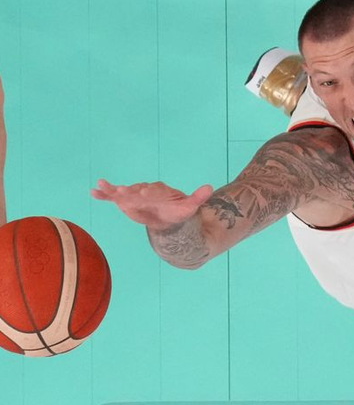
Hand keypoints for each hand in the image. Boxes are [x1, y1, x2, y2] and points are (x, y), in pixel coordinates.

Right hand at [91, 178, 213, 228]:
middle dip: (130, 191)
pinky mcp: (126, 202)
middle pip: (137, 190)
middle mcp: (146, 191)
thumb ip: (198, 198)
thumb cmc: (179, 211)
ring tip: (101, 185)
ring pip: (123, 192)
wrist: (169, 218)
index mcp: (161, 191)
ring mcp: (135, 195)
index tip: (143, 191)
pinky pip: (114, 197)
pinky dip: (104, 194)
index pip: (155, 190)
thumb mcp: (191, 206)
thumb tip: (209, 188)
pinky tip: (93, 191)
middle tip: (121, 190)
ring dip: (113, 190)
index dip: (149, 191)